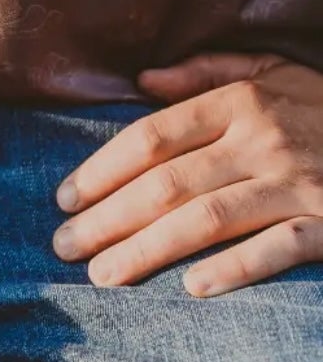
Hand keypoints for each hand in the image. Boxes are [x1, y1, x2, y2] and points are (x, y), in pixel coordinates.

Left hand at [54, 54, 322, 295]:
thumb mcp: (274, 72)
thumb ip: (206, 73)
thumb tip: (140, 78)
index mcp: (243, 102)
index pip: (152, 136)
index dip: (101, 168)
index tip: (64, 197)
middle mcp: (266, 140)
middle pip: (166, 184)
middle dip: (107, 218)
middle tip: (64, 247)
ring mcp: (301, 184)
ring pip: (206, 220)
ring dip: (146, 250)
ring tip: (101, 276)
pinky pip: (276, 250)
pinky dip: (234, 269)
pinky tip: (191, 289)